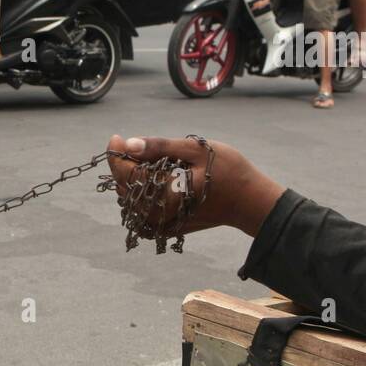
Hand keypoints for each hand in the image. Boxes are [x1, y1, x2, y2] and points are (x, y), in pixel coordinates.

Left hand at [105, 135, 285, 237]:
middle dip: (123, 165)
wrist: (250, 202)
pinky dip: (140, 194)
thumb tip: (129, 144)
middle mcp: (159, 214)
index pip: (127, 174)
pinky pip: (141, 211)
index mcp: (165, 193)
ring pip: (130, 200)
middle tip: (131, 146)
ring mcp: (161, 224)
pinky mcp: (166, 228)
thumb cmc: (230, 172)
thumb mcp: (197, 151)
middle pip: (124, 187)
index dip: (116, 155)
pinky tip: (151, 179)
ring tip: (143, 160)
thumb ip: (161, 146)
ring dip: (130, 179)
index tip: (116, 138)